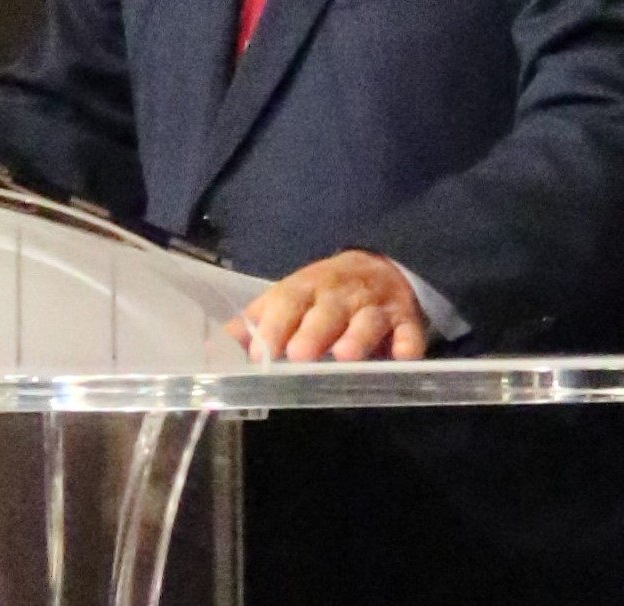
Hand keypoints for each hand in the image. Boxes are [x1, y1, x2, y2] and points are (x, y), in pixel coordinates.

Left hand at [228, 250, 430, 361]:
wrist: (379, 268)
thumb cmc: (323, 294)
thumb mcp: (288, 298)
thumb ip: (256, 321)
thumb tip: (214, 345)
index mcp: (307, 287)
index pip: (287, 301)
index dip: (273, 325)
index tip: (260, 351)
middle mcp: (341, 293)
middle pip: (327, 309)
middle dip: (313, 331)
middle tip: (299, 355)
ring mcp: (375, 305)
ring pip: (367, 319)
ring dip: (357, 336)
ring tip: (345, 355)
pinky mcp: (407, 319)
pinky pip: (410, 331)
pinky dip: (408, 343)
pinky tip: (403, 356)